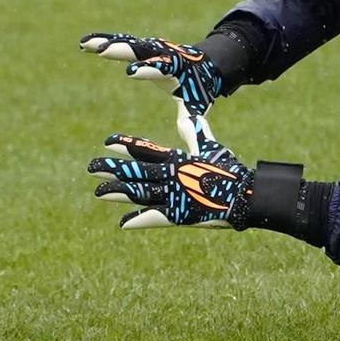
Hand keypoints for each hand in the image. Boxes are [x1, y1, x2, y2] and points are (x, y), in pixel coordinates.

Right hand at [78, 31, 226, 116]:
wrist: (205, 64)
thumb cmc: (198, 91)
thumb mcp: (196, 107)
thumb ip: (190, 121)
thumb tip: (187, 142)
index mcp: (177, 70)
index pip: (162, 68)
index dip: (147, 70)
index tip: (130, 73)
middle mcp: (164, 53)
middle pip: (141, 50)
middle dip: (123, 50)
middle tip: (103, 50)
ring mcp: (152, 47)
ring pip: (127, 43)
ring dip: (107, 43)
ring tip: (85, 44)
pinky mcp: (142, 47)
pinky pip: (120, 42)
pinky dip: (103, 41)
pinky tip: (84, 43)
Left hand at [88, 120, 250, 229]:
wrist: (247, 196)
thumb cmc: (231, 171)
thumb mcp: (211, 149)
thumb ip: (197, 135)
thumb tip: (191, 116)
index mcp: (178, 159)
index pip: (147, 150)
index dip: (127, 145)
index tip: (108, 141)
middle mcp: (173, 175)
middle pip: (137, 171)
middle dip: (113, 169)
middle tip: (92, 167)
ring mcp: (176, 195)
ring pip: (140, 192)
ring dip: (119, 192)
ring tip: (99, 193)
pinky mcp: (182, 214)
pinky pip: (156, 217)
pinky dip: (140, 220)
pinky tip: (124, 224)